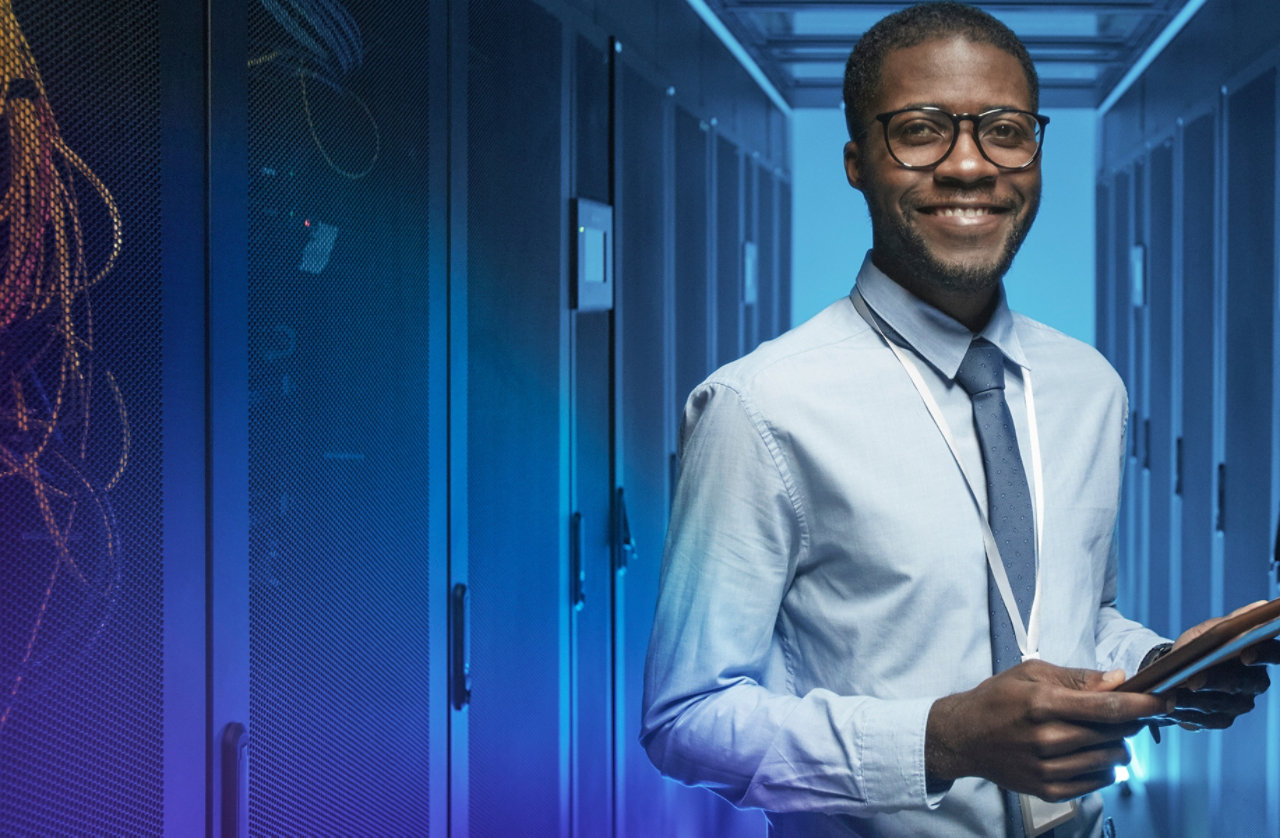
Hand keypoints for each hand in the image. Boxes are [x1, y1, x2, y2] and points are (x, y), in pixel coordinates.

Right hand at [926, 659, 1169, 801]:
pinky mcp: (1046, 790)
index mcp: (1042, 704)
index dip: (1142, 705)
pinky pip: (1096, 783)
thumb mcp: (1032, 674)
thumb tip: (1120, 680)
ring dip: (1117, 746)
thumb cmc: (998, 699)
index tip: (1163, 700)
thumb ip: (1077, 678)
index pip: (1107, 708)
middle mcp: (1046, 739)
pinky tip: (1090, 754)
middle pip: (1114, 735)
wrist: (963, 737)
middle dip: (1129, 723)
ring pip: (1110, 761)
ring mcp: (1046, 768)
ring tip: (1103, 735)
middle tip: (1125, 714)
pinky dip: (1104, 768)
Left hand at [1164, 601, 1279, 729]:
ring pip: (1221, 704)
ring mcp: (1240, 704)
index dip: (1263, 654)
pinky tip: (1168, 707)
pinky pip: (1206, 720)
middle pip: (1242, 683)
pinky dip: (1185, 713)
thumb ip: (1231, 622)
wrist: (1176, 669)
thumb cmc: (1198, 646)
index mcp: (1258, 654)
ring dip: (1193, 700)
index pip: (1273, 653)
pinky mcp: (1222, 719)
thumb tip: (1262, 605)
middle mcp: (1255, 682)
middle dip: (1216, 681)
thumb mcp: (1209, 631)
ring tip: (1170, 695)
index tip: (1245, 653)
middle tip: (1192, 679)